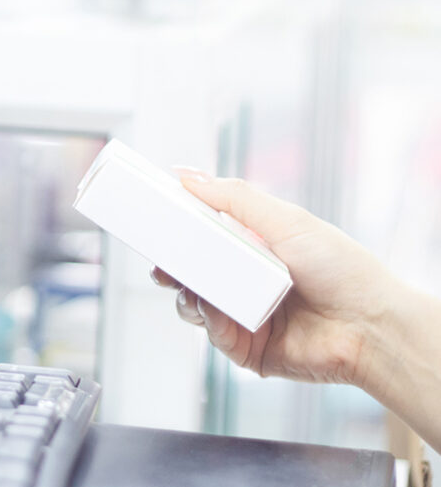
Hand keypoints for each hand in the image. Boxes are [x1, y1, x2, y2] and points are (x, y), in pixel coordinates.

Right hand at [154, 169, 399, 387]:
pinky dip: (209, 319)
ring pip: (194, 305)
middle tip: (159, 263)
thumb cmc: (340, 268)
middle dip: (170, 268)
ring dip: (186, 295)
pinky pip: (214, 333)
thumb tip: (187, 174)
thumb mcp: (285, 220)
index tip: (154, 221)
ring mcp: (245, 315)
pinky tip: (214, 309)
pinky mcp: (247, 349)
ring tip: (189, 286)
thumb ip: (233, 197)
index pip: (203, 236)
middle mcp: (246, 281)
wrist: (371, 325)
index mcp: (253, 248)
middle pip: (191, 273)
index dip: (177, 231)